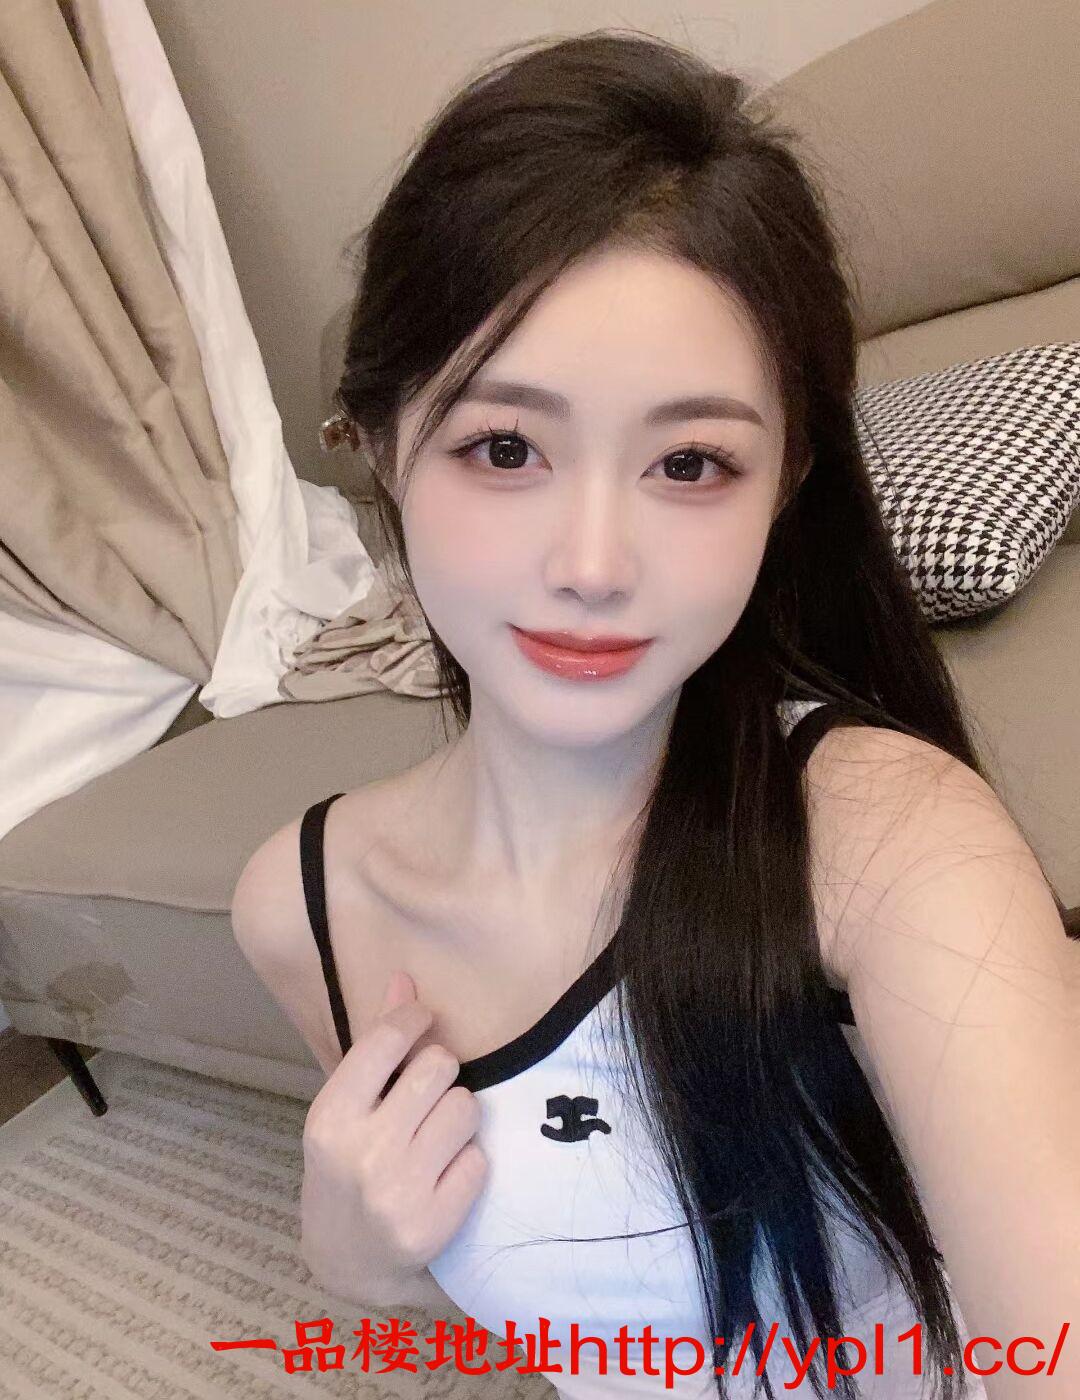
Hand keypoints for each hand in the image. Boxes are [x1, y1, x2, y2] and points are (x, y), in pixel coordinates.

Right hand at [301, 969, 488, 1294]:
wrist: (347, 1261)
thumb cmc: (347, 1165)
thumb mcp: (347, 1106)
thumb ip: (377, 1041)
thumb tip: (405, 977)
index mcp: (330, 1117)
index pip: (387, 1039)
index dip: (415, 1019)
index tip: (423, 1020)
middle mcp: (360, 1153)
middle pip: (438, 1068)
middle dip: (440, 1074)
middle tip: (425, 1096)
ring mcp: (397, 1192)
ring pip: (466, 1109)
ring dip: (458, 1117)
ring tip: (434, 1137)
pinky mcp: (432, 1224)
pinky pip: (479, 1160)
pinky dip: (468, 1163)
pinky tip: (443, 1176)